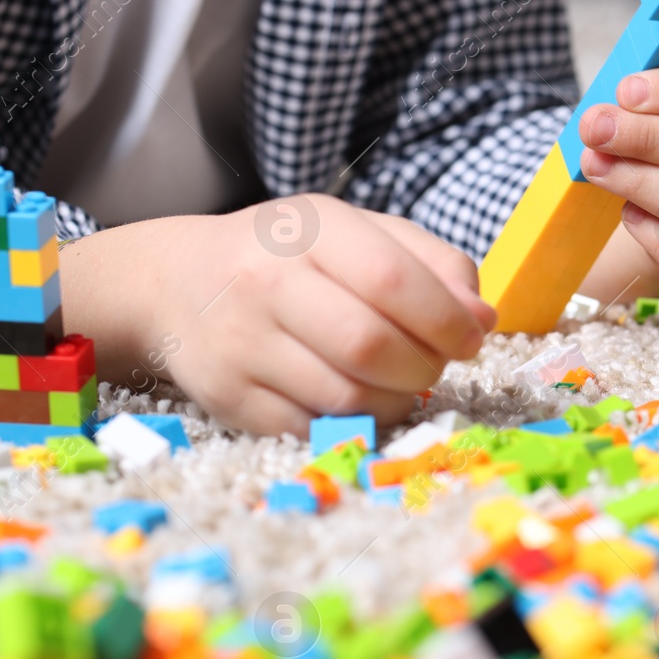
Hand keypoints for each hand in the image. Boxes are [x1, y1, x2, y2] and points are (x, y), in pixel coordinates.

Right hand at [62, 194, 494, 435]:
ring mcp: (242, 344)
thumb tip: (481, 318)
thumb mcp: (357, 234)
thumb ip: (430, 264)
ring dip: (395, 401)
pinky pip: (314, 429)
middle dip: (424, 366)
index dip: (446, 319)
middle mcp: (266, 282)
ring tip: (399, 382)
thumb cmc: (288, 257)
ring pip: (346, 398)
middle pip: (372, 347)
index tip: (470, 337)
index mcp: (309, 229)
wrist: (177, 283)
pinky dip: (353, 426)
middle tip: (433, 364)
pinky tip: (360, 402)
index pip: (392, 280)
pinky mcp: (229, 399)